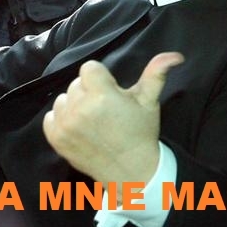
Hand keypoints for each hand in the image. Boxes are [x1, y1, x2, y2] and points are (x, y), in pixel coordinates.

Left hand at [42, 52, 183, 195]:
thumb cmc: (140, 133)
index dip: (101, 78)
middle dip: (88, 92)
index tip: (110, 93)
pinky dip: (61, 120)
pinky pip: (50, 117)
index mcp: (101, 95)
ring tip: (91, 120)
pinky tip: (78, 128)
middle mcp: (80, 108)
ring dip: (74, 106)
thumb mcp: (149, 102)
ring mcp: (65, 124)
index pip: (89, 68)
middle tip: (104, 109)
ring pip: (63, 99)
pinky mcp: (55, 138)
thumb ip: (156, 73)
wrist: (131, 172)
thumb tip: (176, 55)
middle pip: (76, 84)